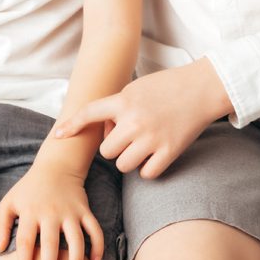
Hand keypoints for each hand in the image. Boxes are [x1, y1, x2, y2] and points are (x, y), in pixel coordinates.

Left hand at [0, 164, 103, 259]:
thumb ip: (0, 224)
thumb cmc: (29, 188)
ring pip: (76, 238)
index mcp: (30, 212)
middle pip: (50, 243)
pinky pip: (94, 228)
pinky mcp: (84, 210)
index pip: (25, 241)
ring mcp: (69, 211)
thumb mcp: (9, 201)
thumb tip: (0, 248)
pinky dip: (97, 244)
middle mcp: (50, 212)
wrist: (56, 165)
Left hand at [55, 59, 231, 178]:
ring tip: (143, 146)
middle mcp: (134, 120)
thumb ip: (119, 106)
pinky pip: (147, 174)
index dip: (72, 125)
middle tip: (129, 138)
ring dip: (130, 161)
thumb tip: (105, 128)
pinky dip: (149, 169)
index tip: (57, 136)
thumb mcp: (138, 88)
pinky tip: (156, 155)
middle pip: (107, 151)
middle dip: (115, 148)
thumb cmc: (168, 85)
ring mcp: (151, 137)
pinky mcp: (169, 151)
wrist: (201, 88)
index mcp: (124, 100)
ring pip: (124, 165)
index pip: (89, 112)